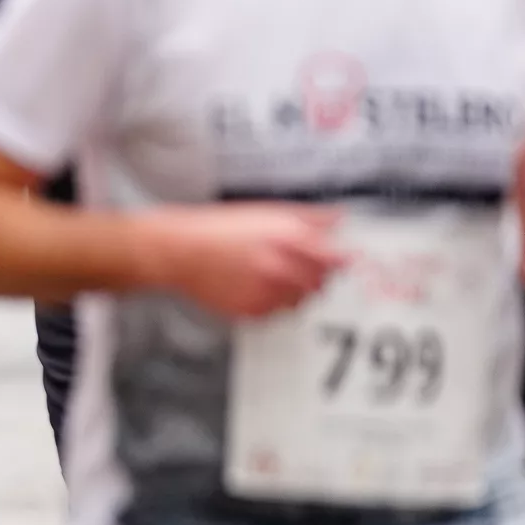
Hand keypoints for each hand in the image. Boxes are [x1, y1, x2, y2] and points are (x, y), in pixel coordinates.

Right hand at [135, 203, 344, 320]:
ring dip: (294, 291)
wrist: (180, 251)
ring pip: (300, 301)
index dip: (341, 261)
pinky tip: (253, 286)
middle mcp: (281, 268)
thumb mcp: (266, 211)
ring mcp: (267, 293)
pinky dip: (271, 302)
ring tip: (270, 276)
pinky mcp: (252, 311)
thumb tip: (338, 219)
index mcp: (288, 239)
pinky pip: (276, 313)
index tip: (343, 262)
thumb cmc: (219, 228)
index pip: (335, 259)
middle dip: (315, 276)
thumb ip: (308, 217)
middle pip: (320, 284)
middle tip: (297, 266)